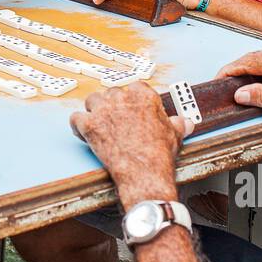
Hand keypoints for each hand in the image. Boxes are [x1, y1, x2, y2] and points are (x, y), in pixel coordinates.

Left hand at [69, 84, 190, 208]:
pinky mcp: (89, 125)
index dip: (132, 100)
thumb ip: (177, 124)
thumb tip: (185, 122)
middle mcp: (121, 97)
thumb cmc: (160, 154)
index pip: (135, 88)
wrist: (145, 173)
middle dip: (113, 106)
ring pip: (92, 101)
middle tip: (116, 121)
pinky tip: (83, 133)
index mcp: (143, 95)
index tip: (133, 110)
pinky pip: (76, 118)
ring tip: (100, 124)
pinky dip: (78, 126)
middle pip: (112, 93)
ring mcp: (103, 110)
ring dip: (94, 111)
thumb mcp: (175, 135)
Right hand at [218, 43, 261, 122]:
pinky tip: (257, 79)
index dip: (230, 71)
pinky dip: (260, 68)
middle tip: (224, 85)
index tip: (219, 79)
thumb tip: (241, 94)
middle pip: (253, 57)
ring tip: (238, 85)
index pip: (249, 62)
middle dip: (236, 70)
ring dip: (248, 69)